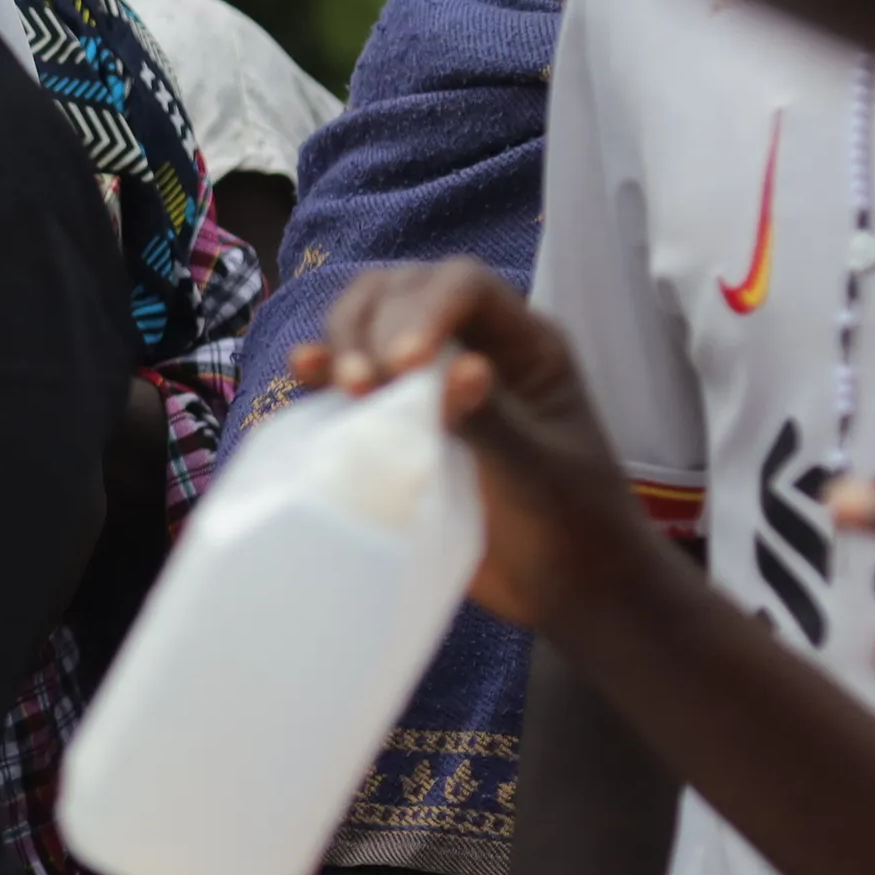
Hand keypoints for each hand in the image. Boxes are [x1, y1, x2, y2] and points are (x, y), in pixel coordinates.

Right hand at [306, 261, 664, 627]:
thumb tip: (459, 367)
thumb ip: (490, 419)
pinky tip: (304, 374)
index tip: (403, 364)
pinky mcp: (394, 418)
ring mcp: (429, 380)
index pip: (465, 287)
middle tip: (365, 383)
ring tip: (346, 387)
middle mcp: (473, 346)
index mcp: (524, 344)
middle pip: (402, 291)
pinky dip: (321, 371)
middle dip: (372, 325)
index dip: (425, 308)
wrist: (564, 587)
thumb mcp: (536, 472)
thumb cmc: (569, 525)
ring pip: (367, 321)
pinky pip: (348, 376)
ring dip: (343, 343)